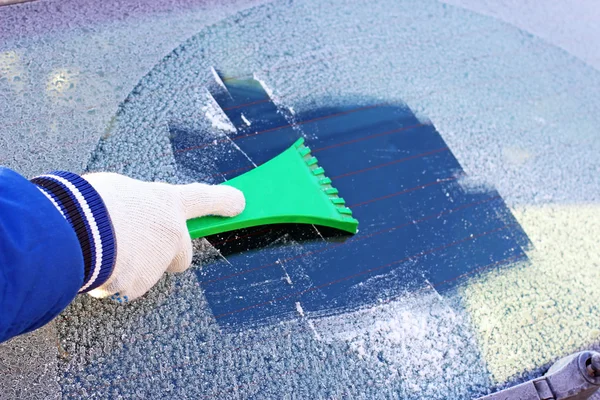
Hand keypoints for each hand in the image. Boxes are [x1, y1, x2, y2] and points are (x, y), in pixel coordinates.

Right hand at [81, 172, 244, 301]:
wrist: (74, 230)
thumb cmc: (90, 202)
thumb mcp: (118, 191)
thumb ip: (138, 207)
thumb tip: (133, 218)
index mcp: (166, 203)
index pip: (203, 199)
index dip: (222, 201)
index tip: (239, 203)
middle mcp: (170, 233)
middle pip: (180, 257)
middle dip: (166, 259)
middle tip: (138, 250)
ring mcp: (157, 262)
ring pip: (144, 271)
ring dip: (128, 265)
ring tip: (99, 248)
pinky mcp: (139, 285)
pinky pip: (122, 285)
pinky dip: (111, 279)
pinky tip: (96, 265)